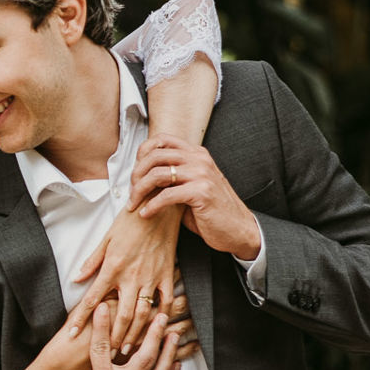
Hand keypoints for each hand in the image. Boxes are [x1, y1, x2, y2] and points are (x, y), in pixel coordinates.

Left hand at [68, 203, 183, 351]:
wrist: (158, 205)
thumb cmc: (130, 221)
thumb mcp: (106, 239)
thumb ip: (92, 262)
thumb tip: (76, 279)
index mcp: (112, 267)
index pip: (92, 299)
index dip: (80, 318)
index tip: (71, 335)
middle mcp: (131, 276)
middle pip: (120, 315)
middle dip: (113, 337)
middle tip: (108, 354)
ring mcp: (151, 277)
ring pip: (143, 313)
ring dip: (135, 334)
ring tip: (128, 350)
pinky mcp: (167, 275)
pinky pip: (166, 301)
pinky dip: (162, 317)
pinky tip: (157, 330)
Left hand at [132, 136, 262, 261]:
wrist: (238, 229)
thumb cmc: (212, 211)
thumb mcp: (191, 187)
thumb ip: (172, 178)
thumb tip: (142, 177)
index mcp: (196, 154)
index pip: (162, 140)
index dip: (142, 154)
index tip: (134, 173)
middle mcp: (199, 159)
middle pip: (155, 156)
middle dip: (136, 175)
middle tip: (131, 192)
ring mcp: (202, 174)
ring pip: (157, 174)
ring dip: (139, 191)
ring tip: (134, 204)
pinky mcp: (202, 192)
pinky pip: (166, 195)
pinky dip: (151, 206)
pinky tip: (146, 214)